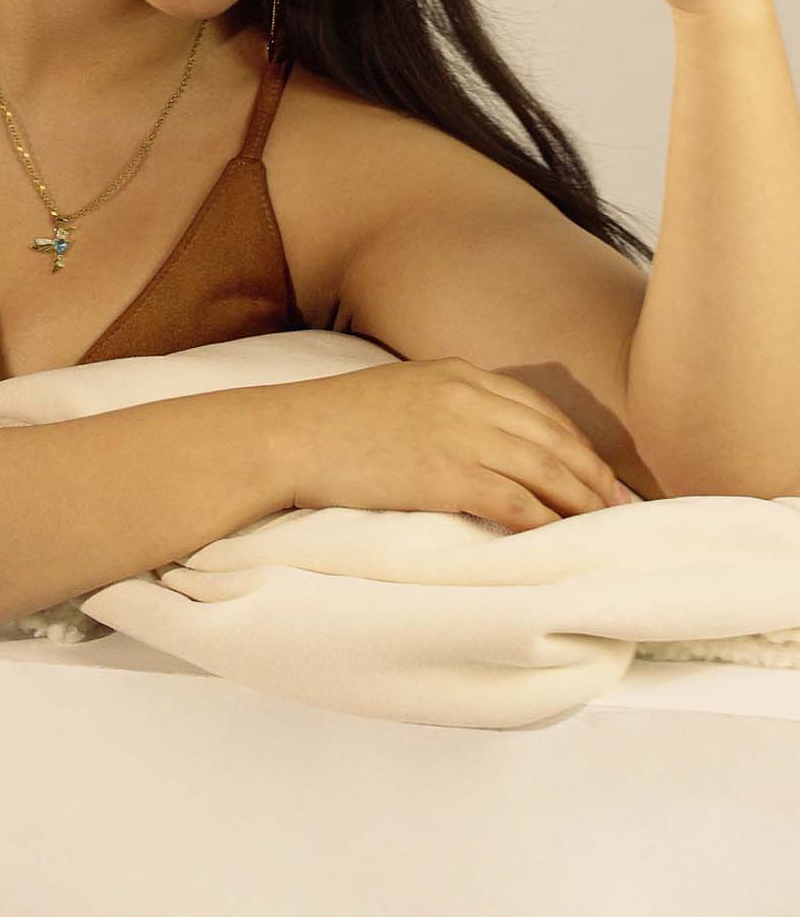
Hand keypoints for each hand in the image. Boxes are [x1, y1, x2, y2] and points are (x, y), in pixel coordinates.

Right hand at [276, 355, 628, 530]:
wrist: (293, 434)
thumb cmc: (337, 419)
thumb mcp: (405, 391)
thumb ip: (450, 404)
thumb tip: (486, 437)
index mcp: (462, 373)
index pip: (541, 409)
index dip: (578, 444)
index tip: (598, 472)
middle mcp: (471, 398)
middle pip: (556, 440)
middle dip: (595, 477)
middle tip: (623, 508)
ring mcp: (462, 436)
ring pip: (547, 472)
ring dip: (583, 504)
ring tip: (605, 531)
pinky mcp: (447, 476)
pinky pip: (516, 504)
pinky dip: (547, 525)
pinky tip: (562, 543)